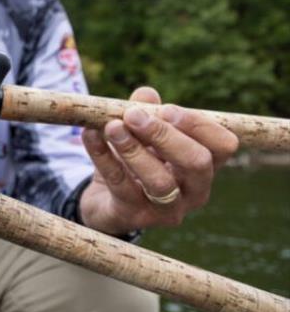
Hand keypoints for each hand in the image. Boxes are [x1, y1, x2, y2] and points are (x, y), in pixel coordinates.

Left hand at [78, 87, 238, 235]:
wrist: (105, 201)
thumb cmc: (135, 161)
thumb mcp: (142, 134)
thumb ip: (146, 112)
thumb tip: (146, 94)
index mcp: (205, 166)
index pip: (223, 145)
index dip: (198, 125)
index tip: (167, 109)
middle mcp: (195, 191)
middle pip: (196, 163)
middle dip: (165, 135)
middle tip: (134, 116)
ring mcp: (167, 209)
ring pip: (159, 181)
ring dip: (133, 149)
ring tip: (111, 126)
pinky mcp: (134, 216)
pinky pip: (119, 185)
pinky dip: (102, 156)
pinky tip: (89, 135)